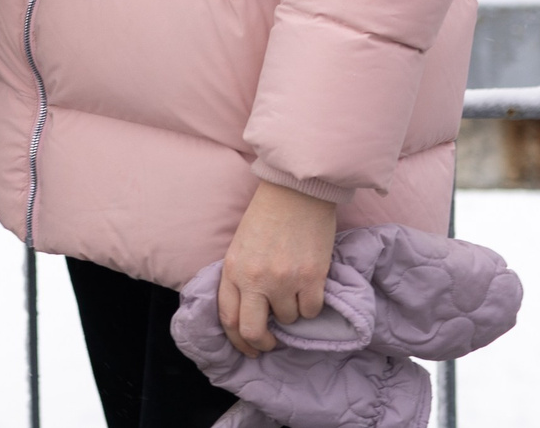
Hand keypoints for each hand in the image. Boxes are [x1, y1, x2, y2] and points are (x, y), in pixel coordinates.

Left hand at [216, 180, 338, 355]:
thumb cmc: (267, 215)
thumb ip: (241, 278)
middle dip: (262, 342)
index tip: (249, 347)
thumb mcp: (240, 246)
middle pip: (253, 331)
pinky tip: (310, 288)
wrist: (296, 191)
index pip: (228, 318)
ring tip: (294, 291)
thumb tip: (250, 311)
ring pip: (288, 319)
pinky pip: (311, 311)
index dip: (238, 340)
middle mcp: (255, 279)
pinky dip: (311, 306)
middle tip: (271, 342)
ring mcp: (284, 280)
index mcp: (233, 270)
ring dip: (292, 312)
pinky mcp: (311, 278)